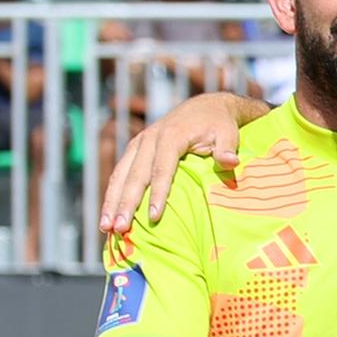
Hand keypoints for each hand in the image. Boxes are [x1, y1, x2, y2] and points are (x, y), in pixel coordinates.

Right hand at [102, 95, 251, 242]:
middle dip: (125, 203)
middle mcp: (149, 139)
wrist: (204, 107)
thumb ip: (226, 149)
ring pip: (120, 175)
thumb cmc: (219, 125)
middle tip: (118, 229)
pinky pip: (120, 174)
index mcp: (171, 136)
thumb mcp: (228, 134)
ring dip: (111, 202)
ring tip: (105, 228)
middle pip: (135, 175)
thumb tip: (231, 162)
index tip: (153, 217)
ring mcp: (138, 144)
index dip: (158, 194)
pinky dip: (112, 193)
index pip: (162, 169)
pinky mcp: (134, 150)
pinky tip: (108, 214)